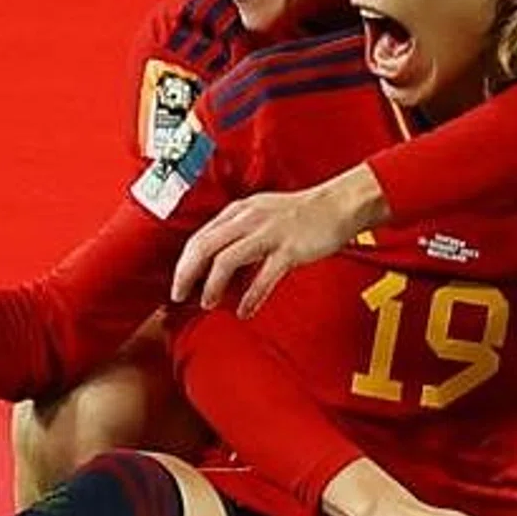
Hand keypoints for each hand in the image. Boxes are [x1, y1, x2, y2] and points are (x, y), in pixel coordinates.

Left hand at [172, 164, 387, 316]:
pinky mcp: (289, 249)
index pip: (199, 237)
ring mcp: (268, 233)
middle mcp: (248, 219)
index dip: (184, 263)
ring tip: (208, 303)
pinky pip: (263, 276)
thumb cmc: (301, 213)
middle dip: (186, 274)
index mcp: (239, 211)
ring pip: (226, 260)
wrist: (338, 205)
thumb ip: (238, 232)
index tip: (178, 282)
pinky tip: (245, 310)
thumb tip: (216, 259)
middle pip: (204, 247)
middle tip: (178, 295)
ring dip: (212, 285)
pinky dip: (250, 297)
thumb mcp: (261, 213)